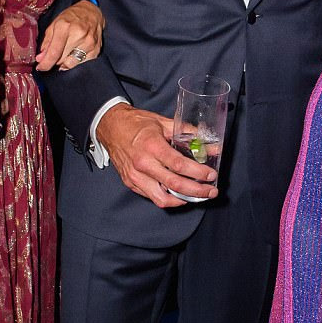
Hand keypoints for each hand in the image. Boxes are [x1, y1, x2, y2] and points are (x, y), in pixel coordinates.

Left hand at [35, 0, 103, 71]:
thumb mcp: (54, 24)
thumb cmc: (71, 17)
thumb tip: (41, 58)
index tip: (41, 67)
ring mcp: (89, 43)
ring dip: (64, 62)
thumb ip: (47, 42)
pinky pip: (81, 64)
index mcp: (64, 26)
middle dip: (54, 60)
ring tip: (65, 54)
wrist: (92, 12)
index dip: (46, 63)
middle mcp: (78, 35)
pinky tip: (74, 55)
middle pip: (61, 60)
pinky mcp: (96, 49)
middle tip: (54, 54)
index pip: (54, 52)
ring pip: (71, 64)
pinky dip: (75, 63)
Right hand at [97, 104, 217, 207]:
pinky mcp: (131, 183)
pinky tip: (180, 194)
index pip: (179, 165)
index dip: (198, 173)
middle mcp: (143, 164)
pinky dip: (169, 199)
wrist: (110, 127)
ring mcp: (135, 176)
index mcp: (152, 146)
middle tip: (211, 191)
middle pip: (175, 185)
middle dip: (198, 191)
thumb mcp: (163, 122)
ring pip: (163, 198)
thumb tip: (210, 144)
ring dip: (184, 200)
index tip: (211, 175)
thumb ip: (188, 133)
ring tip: (198, 196)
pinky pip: (153, 197)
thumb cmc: (136, 123)